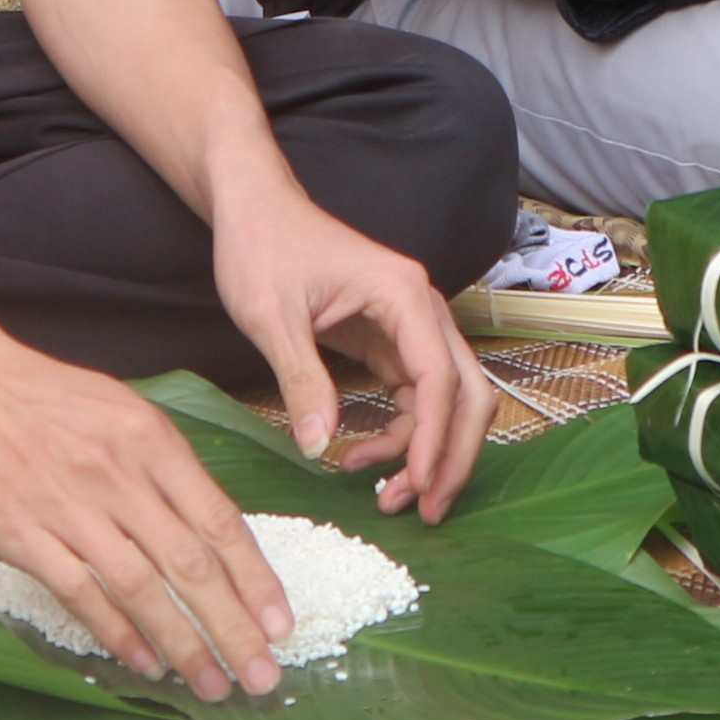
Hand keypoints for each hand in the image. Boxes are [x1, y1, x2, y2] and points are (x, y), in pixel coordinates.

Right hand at [0, 331, 293, 700]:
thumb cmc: (35, 392)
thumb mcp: (117, 409)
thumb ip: (161, 464)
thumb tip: (205, 524)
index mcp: (150, 440)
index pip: (220, 520)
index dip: (255, 579)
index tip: (280, 623)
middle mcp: (119, 474)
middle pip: (192, 564)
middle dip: (234, 628)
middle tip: (262, 675)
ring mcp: (69, 506)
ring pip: (142, 588)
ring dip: (183, 643)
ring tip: (212, 685)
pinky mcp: (22, 532)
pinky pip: (81, 593)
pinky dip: (116, 632)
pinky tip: (141, 662)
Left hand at [212, 187, 491, 523]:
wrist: (254, 208)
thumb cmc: (262, 247)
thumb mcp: (270, 316)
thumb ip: (301, 380)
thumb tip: (318, 447)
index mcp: (403, 294)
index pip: (438, 378)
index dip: (431, 438)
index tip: (414, 485)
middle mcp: (421, 309)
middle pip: (465, 392)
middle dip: (450, 456)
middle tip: (424, 511)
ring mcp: (411, 324)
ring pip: (446, 401)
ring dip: (426, 452)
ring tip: (385, 497)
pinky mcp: (393, 339)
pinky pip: (415, 396)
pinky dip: (401, 433)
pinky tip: (361, 458)